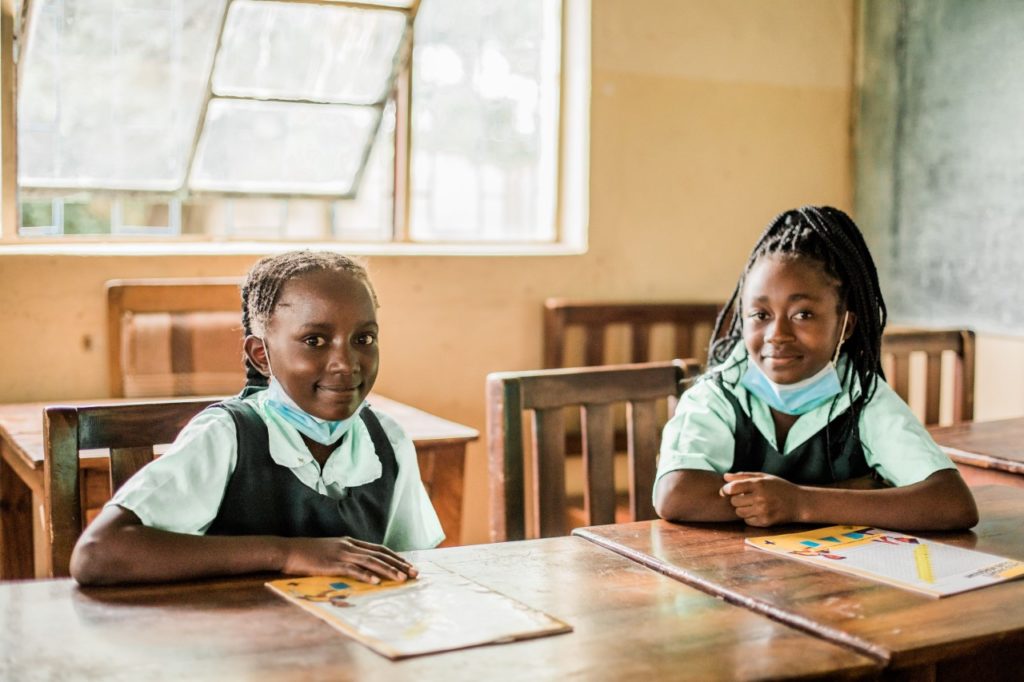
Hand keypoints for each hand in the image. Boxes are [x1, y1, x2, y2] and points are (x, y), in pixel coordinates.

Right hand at [280, 537, 418, 582]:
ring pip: (371, 561)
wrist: (288, 550)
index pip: (379, 548)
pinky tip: (376, 582)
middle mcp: (349, 546)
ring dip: (388, 570)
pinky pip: (352, 570)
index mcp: (350, 542)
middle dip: (399, 564)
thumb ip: (346, 555)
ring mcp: (341, 554)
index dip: (395, 557)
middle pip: (380, 554)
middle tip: (414, 573)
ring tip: (402, 579)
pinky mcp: (332, 564)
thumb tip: (360, 565)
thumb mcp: (331, 550)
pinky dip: (366, 575)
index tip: (408, 565)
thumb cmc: (307, 553)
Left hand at [720, 472, 801, 526]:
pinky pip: (747, 521)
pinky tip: (757, 511)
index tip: (726, 490)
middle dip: (736, 499)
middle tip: (744, 497)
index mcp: (759, 484)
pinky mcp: (765, 522)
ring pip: (739, 512)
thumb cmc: (779, 487)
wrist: (799, 502)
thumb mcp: (764, 477)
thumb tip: (725, 476)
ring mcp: (763, 511)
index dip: (726, 489)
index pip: (733, 488)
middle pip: (734, 501)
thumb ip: (743, 476)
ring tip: (751, 504)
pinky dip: (749, 517)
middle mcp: (760, 498)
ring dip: (742, 508)